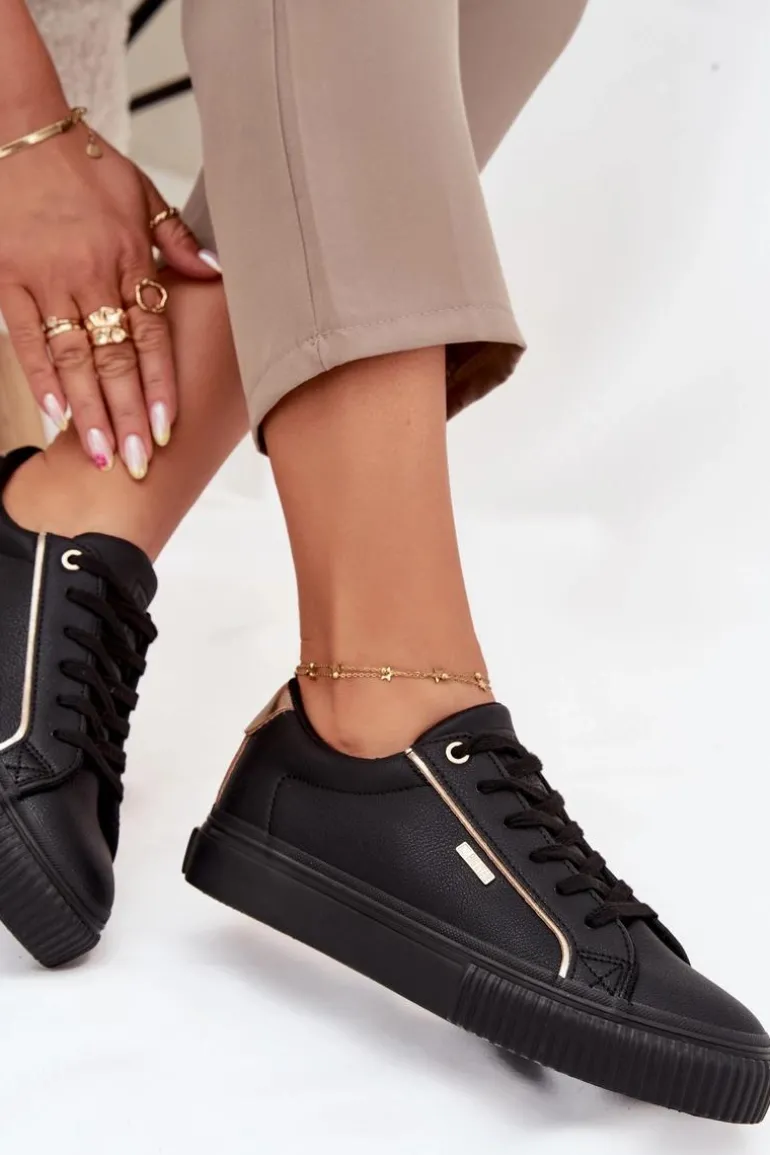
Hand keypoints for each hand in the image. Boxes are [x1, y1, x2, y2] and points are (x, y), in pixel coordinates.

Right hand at [0, 117, 220, 475]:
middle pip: (115, 360)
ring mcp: (48, 279)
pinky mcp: (8, 278)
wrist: (20, 126)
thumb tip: (215, 274)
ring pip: (73, 358)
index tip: (168, 428)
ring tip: (97, 455)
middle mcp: (93, 275)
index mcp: (131, 260)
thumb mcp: (143, 192)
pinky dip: (39, 378)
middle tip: (137, 463)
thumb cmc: (83, 162)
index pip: (152, 336)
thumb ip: (178, 240)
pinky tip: (54, 416)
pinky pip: (25, 337)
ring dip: (87, 411)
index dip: (160, 386)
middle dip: (128, 416)